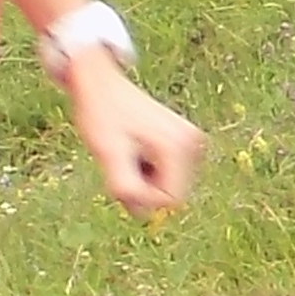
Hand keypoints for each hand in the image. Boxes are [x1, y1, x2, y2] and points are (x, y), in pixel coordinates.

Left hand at [68, 55, 204, 218]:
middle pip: (171, 194)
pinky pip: (167, 174)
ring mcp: (191, 141)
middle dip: (143, 187)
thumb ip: (126, 186)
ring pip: (168, 186)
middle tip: (121, 159)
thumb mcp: (108, 154)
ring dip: (143, 179)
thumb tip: (143, 211)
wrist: (101, 83)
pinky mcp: (184, 142)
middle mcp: (193, 142)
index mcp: (180, 145)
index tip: (121, 171)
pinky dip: (147, 170)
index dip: (142, 196)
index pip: (170, 199)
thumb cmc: (101, 115)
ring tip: (127, 151)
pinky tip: (134, 148)